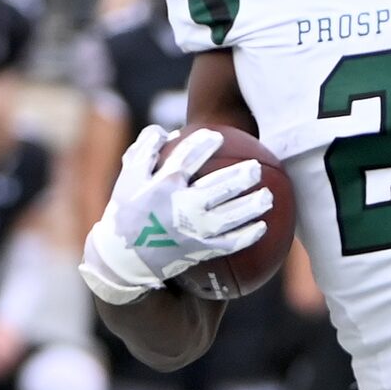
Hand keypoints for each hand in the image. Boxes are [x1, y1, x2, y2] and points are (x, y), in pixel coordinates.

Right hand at [78, 124, 269, 305]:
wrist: (123, 259)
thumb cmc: (126, 212)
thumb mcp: (128, 178)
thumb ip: (144, 151)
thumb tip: (165, 130)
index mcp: (162, 185)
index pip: (187, 157)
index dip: (204, 143)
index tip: (217, 136)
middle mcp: (181, 207)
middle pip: (218, 187)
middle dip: (241, 176)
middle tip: (256, 168)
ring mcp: (193, 231)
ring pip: (230, 216)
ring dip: (252, 206)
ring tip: (268, 196)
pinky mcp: (200, 251)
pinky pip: (230, 243)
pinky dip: (248, 236)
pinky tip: (263, 227)